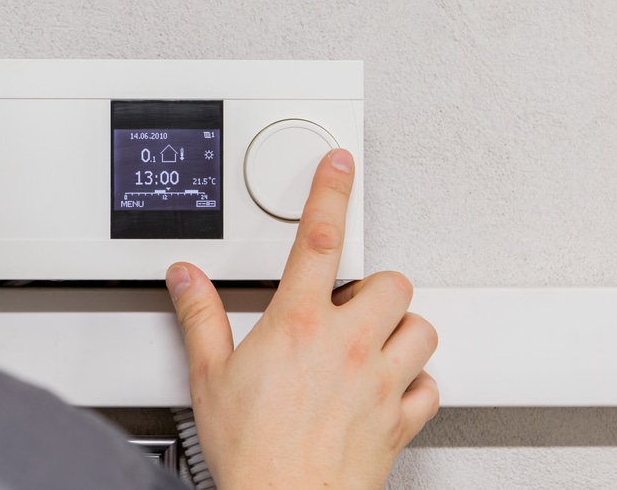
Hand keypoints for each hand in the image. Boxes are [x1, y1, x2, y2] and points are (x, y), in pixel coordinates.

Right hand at [166, 149, 437, 489]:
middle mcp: (347, 345)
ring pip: (422, 328)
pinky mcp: (400, 420)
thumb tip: (186, 277)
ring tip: (371, 339)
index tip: (339, 166)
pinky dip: (416, 382)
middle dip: (373, 285)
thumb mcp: (208, 375)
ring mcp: (380, 382)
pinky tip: (391, 385)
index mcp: (299, 324)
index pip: (318, 239)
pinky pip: (431, 387)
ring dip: (400, 328)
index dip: (330, 193)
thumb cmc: (251, 450)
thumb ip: (199, 316)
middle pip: (391, 282)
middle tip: (347, 302)